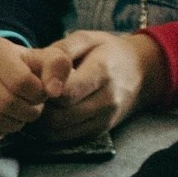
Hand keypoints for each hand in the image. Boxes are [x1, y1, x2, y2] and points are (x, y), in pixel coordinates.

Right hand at [0, 38, 70, 143]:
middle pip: (6, 102)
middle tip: (33, 107)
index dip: (38, 94)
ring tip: (21, 115)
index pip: (21, 81)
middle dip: (28, 111)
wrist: (3, 75)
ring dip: (13, 124)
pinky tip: (3, 125)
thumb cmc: (28, 68)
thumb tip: (54, 91)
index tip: (42, 93)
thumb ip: (59, 66)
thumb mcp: (47, 60)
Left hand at [31, 30, 163, 141]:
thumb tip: (36, 70)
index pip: (65, 93)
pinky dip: (51, 127)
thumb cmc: (108, 51)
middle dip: (40, 105)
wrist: (142, 71)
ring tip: (43, 101)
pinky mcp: (100, 131)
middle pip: (58, 116)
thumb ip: (60, 51)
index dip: (43, 89)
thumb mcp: (86, 39)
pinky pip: (64, 137)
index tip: (37, 80)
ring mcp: (105, 119)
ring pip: (58, 131)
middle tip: (35, 92)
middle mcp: (108, 100)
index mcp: (103, 72)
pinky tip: (53, 111)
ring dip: (43, 119)